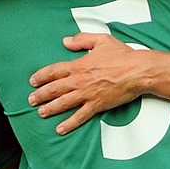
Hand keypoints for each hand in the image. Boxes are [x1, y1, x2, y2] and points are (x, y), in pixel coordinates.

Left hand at [28, 33, 148, 133]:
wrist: (138, 71)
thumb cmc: (123, 56)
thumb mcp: (101, 40)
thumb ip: (82, 40)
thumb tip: (66, 41)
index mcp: (79, 65)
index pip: (54, 71)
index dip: (41, 76)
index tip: (33, 81)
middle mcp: (80, 81)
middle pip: (54, 89)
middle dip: (40, 95)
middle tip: (31, 100)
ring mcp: (87, 94)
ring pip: (63, 103)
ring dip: (50, 108)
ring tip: (41, 112)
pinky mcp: (97, 105)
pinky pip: (80, 116)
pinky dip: (69, 123)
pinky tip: (60, 128)